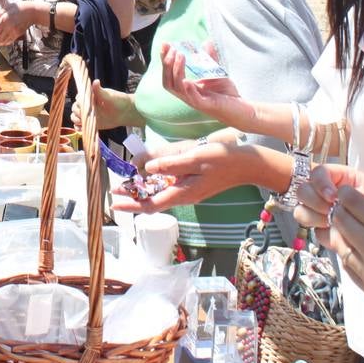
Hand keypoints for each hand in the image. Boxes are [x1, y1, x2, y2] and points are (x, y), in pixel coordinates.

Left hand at [0, 0, 36, 48]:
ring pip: (4, 41)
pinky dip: (5, 42)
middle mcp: (9, 27)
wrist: (31, 12)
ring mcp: (14, 32)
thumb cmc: (18, 8)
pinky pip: (10, 41)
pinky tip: (2, 41)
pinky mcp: (18, 34)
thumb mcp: (7, 8)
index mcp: (4, 20)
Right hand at [74, 79, 138, 130]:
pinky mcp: (90, 122)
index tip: (84, 106)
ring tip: (82, 122)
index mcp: (89, 96)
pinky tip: (82, 128)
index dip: (79, 103)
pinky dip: (78, 128)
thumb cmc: (118, 101)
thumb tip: (95, 81)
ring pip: (75, 117)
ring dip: (76, 120)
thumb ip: (99, 91)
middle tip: (84, 115)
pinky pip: (80, 126)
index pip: (79, 98)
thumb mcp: (109, 96)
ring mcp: (88, 114)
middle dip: (77, 112)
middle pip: (75, 108)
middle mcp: (87, 105)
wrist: (124, 112)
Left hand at [111, 137, 249, 213]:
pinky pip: (171, 187)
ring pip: (161, 194)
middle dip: (134, 196)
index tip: (114, 203)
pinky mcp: (195, 186)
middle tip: (116, 189)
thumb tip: (148, 168)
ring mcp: (190, 192)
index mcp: (183, 193)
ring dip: (144, 189)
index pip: (151, 204)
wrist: (248, 165)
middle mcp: (184, 196)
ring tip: (128, 182)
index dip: (131, 204)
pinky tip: (151, 174)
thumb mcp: (195, 158)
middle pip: (153, 200)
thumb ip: (170, 164)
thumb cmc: (223, 159)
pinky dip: (158, 183)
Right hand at [159, 43, 255, 129]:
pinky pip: (193, 99)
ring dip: (176, 71)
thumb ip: (210, 58)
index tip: (165, 44)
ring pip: (177, 88)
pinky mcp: (207, 105)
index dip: (165, 60)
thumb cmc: (226, 94)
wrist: (241, 110)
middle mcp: (187, 95)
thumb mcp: (216, 72)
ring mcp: (195, 101)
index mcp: (186, 88)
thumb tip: (207, 41)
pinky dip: (188, 90)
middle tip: (171, 49)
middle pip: (168, 82)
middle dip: (166, 65)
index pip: (169, 75)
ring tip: (180, 55)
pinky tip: (186, 80)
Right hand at [295, 165, 363, 245]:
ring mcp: (325, 212)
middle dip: (314, 201)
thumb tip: (336, 200)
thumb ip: (355, 194)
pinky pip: (314, 231)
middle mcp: (328, 194)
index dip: (320, 183)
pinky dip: (321, 233)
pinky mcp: (327, 231)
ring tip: (332, 223)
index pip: (316, 173)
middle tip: (330, 211)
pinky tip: (336, 236)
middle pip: (303, 191)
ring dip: (313, 217)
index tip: (332, 196)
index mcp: (340, 178)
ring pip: (302, 211)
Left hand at [327, 185, 363, 324]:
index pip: (353, 201)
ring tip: (349, 227)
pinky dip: (346, 251)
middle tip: (346, 208)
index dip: (347, 193)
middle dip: (340, 209)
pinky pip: (345, 262)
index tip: (348, 193)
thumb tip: (358, 197)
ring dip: (340, 230)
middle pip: (341, 219)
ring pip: (337, 241)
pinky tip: (355, 247)